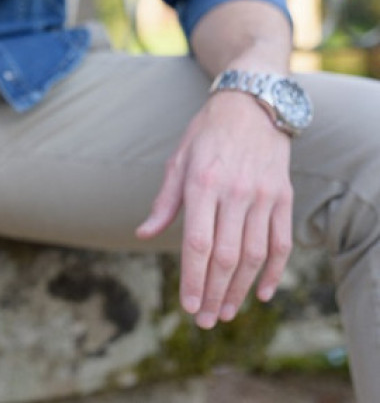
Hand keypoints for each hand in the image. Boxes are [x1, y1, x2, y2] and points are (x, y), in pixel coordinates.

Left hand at [135, 91, 293, 328]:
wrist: (251, 105)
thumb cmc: (205, 135)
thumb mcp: (177, 161)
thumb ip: (164, 202)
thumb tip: (143, 234)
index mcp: (202, 184)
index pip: (198, 243)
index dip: (194, 279)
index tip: (188, 306)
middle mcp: (235, 193)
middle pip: (226, 256)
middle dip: (215, 293)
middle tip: (206, 321)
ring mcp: (263, 196)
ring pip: (254, 254)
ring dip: (241, 289)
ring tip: (227, 312)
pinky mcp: (283, 197)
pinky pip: (282, 242)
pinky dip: (274, 271)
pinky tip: (263, 293)